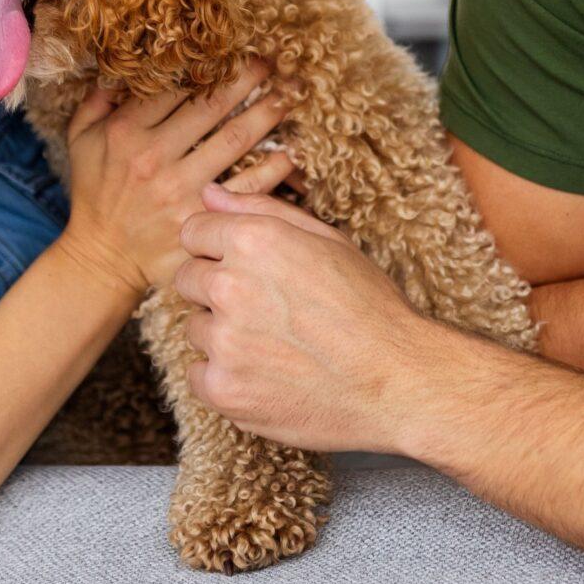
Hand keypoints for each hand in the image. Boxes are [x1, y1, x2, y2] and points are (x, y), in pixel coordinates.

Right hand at [56, 61, 292, 294]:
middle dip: (246, 78)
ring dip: (267, 113)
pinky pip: (247, 187)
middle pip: (212, 106)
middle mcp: (154, 157)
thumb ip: (96, 100)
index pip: (174, 86)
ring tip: (289, 93)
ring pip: (235, 139)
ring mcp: (181, 189)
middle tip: (272, 62)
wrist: (103, 257)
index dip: (205, 63)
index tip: (229, 51)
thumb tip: (120, 68)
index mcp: (126, 131)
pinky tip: (291, 152)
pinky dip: (274, 168)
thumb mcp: (81, 141)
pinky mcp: (202, 218)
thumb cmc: (95, 194)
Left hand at [173, 188, 436, 453]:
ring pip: (195, 329)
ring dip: (222, 335)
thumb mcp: (328, 241)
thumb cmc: (371, 308)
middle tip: (266, 309)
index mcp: (253, 240)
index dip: (217, 247)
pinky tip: (267, 375)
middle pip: (186, 279)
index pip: (193, 232)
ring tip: (276, 345)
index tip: (243, 266)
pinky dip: (225, 377)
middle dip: (216, 289)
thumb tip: (210, 194)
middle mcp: (230, 286)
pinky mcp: (223, 390)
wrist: (398, 381)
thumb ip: (262, 211)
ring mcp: (224, 342)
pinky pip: (199, 375)